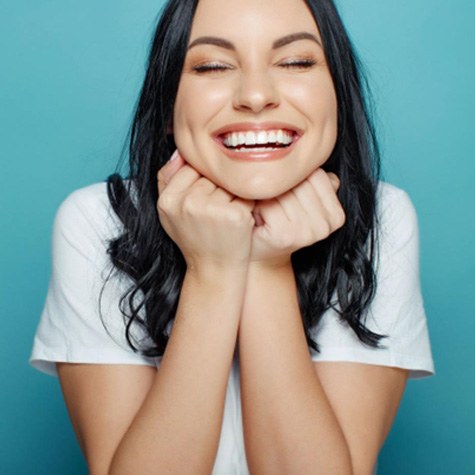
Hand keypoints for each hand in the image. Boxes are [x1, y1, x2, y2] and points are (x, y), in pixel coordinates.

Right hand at [157, 151, 254, 271]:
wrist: (213, 270)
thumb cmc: (194, 238)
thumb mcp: (169, 211)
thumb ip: (167, 179)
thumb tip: (179, 150)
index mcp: (168, 200)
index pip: (190, 167)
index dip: (200, 182)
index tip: (203, 201)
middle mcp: (188, 203)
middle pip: (211, 174)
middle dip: (216, 188)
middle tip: (214, 213)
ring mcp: (212, 209)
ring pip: (228, 182)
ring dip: (231, 195)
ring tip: (224, 217)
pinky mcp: (235, 215)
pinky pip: (245, 194)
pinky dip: (246, 205)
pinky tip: (237, 221)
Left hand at [250, 168, 344, 266]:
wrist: (260, 255)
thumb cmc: (277, 223)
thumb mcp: (301, 200)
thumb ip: (315, 181)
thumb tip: (321, 152)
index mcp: (337, 214)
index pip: (315, 174)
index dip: (293, 178)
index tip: (285, 193)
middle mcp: (327, 225)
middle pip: (299, 181)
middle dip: (279, 186)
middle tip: (270, 201)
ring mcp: (308, 232)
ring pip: (284, 190)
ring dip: (267, 195)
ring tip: (265, 208)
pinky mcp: (286, 235)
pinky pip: (269, 203)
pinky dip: (258, 205)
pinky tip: (259, 216)